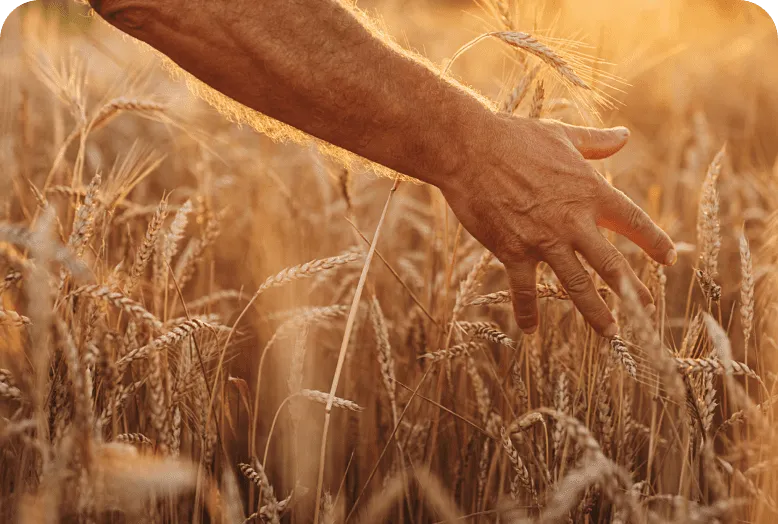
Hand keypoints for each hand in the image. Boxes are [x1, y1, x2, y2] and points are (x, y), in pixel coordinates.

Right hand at [440, 115, 675, 336]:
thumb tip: (624, 135)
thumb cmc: (515, 137)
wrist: (469, 149)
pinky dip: (528, 312)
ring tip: (611, 332)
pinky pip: (524, 290)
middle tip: (647, 307)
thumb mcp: (562, 136)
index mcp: (590, 192)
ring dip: (596, 311)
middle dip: (633, 290)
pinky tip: (530, 331)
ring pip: (577, 285)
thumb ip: (595, 142)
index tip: (670, 259)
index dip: (654, 242)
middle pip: (611, 265)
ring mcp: (543, 240)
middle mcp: (573, 221)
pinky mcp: (513, 251)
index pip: (633, 222)